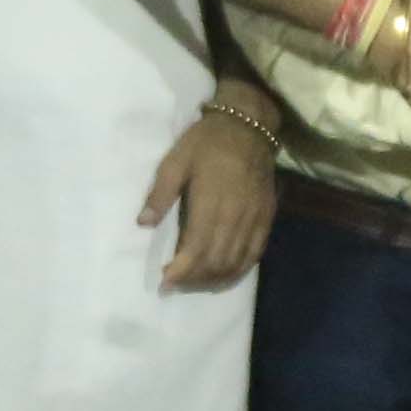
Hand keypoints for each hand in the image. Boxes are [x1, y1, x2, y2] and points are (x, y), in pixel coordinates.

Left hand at [142, 101, 276, 291]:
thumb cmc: (206, 142)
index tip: (164, 283)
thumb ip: (160, 194)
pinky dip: (238, 271)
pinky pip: (254, 255)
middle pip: (215, 262)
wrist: (248, 126)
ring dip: (213, 279)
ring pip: (235, 263)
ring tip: (194, 283)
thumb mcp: (175, 161)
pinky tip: (222, 276)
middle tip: (175, 284)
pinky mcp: (266, 218)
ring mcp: (254, 219)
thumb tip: (143, 223)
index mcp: (211, 203)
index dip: (180, 272)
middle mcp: (235, 216)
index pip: (196, 250)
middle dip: (193, 280)